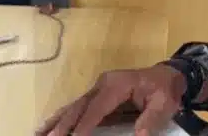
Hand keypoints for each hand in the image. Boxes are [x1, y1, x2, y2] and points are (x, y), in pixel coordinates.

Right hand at [35, 64, 186, 135]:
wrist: (169, 76)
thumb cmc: (166, 90)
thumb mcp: (164, 104)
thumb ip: (151, 119)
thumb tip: (139, 135)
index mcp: (117, 85)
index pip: (96, 107)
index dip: (84, 125)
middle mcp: (103, 84)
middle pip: (79, 107)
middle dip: (63, 125)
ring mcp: (98, 88)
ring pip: (73, 107)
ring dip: (56, 122)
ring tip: (38, 134)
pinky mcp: (97, 96)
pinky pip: (77, 108)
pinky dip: (62, 118)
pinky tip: (48, 127)